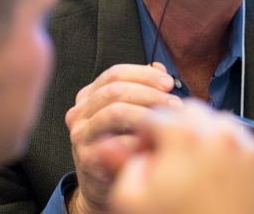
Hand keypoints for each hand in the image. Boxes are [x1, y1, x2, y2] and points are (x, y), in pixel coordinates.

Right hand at [64, 63, 182, 213]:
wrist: (104, 185)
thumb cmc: (121, 144)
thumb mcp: (130, 113)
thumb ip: (142, 88)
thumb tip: (159, 68)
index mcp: (88, 95)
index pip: (115, 73)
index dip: (144, 74)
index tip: (168, 82)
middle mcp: (79, 111)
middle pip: (115, 90)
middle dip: (149, 93)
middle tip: (174, 103)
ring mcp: (81, 134)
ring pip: (115, 111)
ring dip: (148, 113)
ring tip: (170, 120)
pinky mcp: (87, 156)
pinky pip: (118, 141)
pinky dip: (141, 139)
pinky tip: (158, 141)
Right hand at [109, 99, 253, 213]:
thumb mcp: (132, 200)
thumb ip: (121, 162)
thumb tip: (107, 142)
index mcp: (186, 136)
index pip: (157, 115)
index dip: (146, 135)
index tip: (147, 154)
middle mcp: (221, 135)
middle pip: (190, 111)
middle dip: (177, 129)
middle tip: (171, 158)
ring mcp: (248, 149)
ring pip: (219, 123)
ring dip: (204, 137)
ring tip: (195, 169)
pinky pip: (243, 143)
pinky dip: (229, 152)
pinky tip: (217, 178)